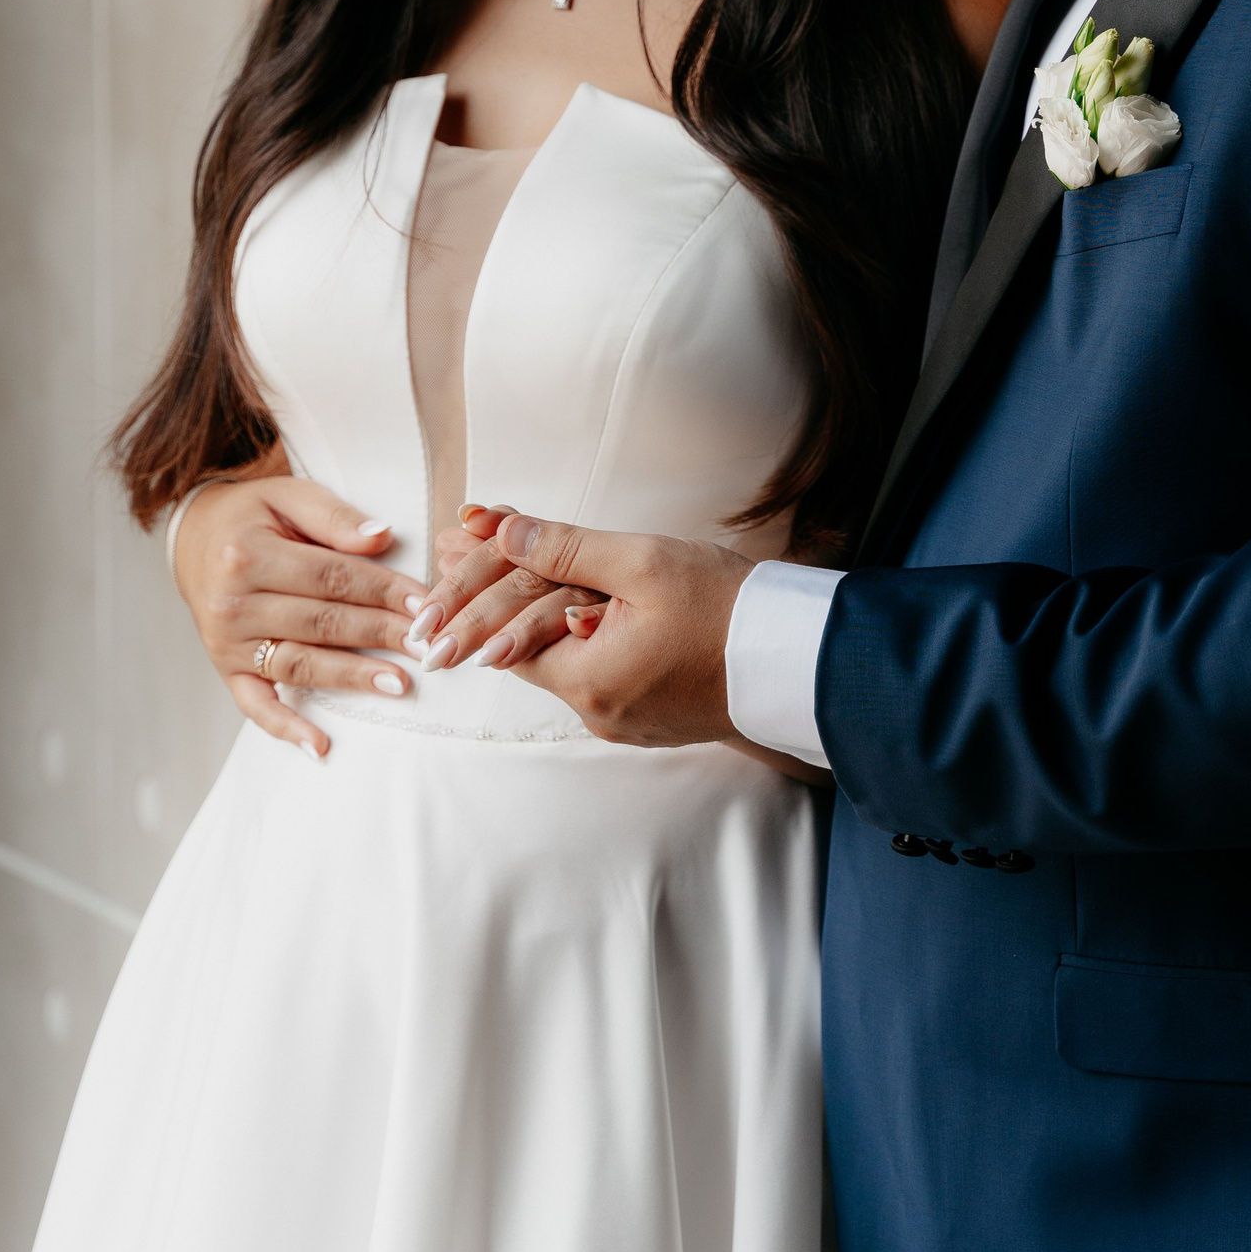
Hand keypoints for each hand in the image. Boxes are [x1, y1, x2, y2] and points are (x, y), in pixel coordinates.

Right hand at [173, 470, 427, 759]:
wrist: (194, 539)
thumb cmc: (252, 517)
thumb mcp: (288, 496)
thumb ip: (334, 516)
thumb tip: (383, 538)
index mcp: (248, 554)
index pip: (331, 577)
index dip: (382, 590)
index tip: (425, 603)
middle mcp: (233, 603)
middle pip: (321, 622)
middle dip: (380, 634)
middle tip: (427, 646)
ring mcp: (227, 642)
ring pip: (300, 664)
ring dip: (351, 677)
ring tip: (398, 684)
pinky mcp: (226, 670)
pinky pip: (256, 706)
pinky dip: (287, 728)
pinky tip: (321, 745)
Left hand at [410, 513, 749, 750]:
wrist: (803, 659)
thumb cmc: (728, 607)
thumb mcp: (640, 561)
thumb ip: (563, 546)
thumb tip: (497, 529)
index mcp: (589, 680)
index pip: (506, 642)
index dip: (475, 596)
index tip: (446, 557)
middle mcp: (601, 713)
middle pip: (531, 656)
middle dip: (495, 608)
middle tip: (455, 567)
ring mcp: (631, 722)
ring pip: (570, 665)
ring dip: (544, 621)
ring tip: (524, 576)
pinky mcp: (658, 718)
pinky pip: (606, 676)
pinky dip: (588, 641)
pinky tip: (589, 610)